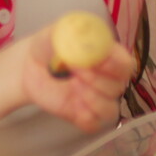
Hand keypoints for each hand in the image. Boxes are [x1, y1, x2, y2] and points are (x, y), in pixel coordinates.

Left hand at [17, 23, 134, 133]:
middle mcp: (108, 79)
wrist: (29, 66)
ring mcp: (96, 99)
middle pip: (119, 88)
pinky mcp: (82, 115)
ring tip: (72, 87)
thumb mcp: (60, 31)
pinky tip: (72, 105)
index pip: (126, 65)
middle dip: (97, 81)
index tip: (93, 61)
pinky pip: (95, 125)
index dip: (114, 65)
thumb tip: (88, 36)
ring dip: (92, 100)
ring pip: (110, 109)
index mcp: (110, 56)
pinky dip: (85, 118)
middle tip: (74, 71)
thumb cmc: (51, 45)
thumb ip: (74, 31)